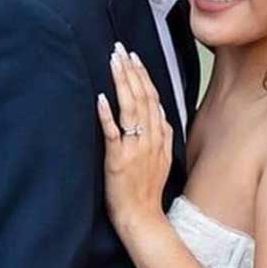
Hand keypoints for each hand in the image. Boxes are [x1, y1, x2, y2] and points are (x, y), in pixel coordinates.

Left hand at [96, 43, 173, 233]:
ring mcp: (135, 148)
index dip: (143, 76)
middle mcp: (150, 139)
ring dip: (122, 83)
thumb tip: (161, 116)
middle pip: (142, 97)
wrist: (142, 217)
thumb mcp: (164, 159)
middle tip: (120, 50)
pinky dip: (108, 115)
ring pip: (131, 109)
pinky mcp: (119, 160)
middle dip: (131, 71)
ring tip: (114, 63)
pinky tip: (102, 98)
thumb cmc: (148, 190)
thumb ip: (163, 136)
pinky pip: (113, 133)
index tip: (134, 57)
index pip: (153, 98)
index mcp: (160, 136)